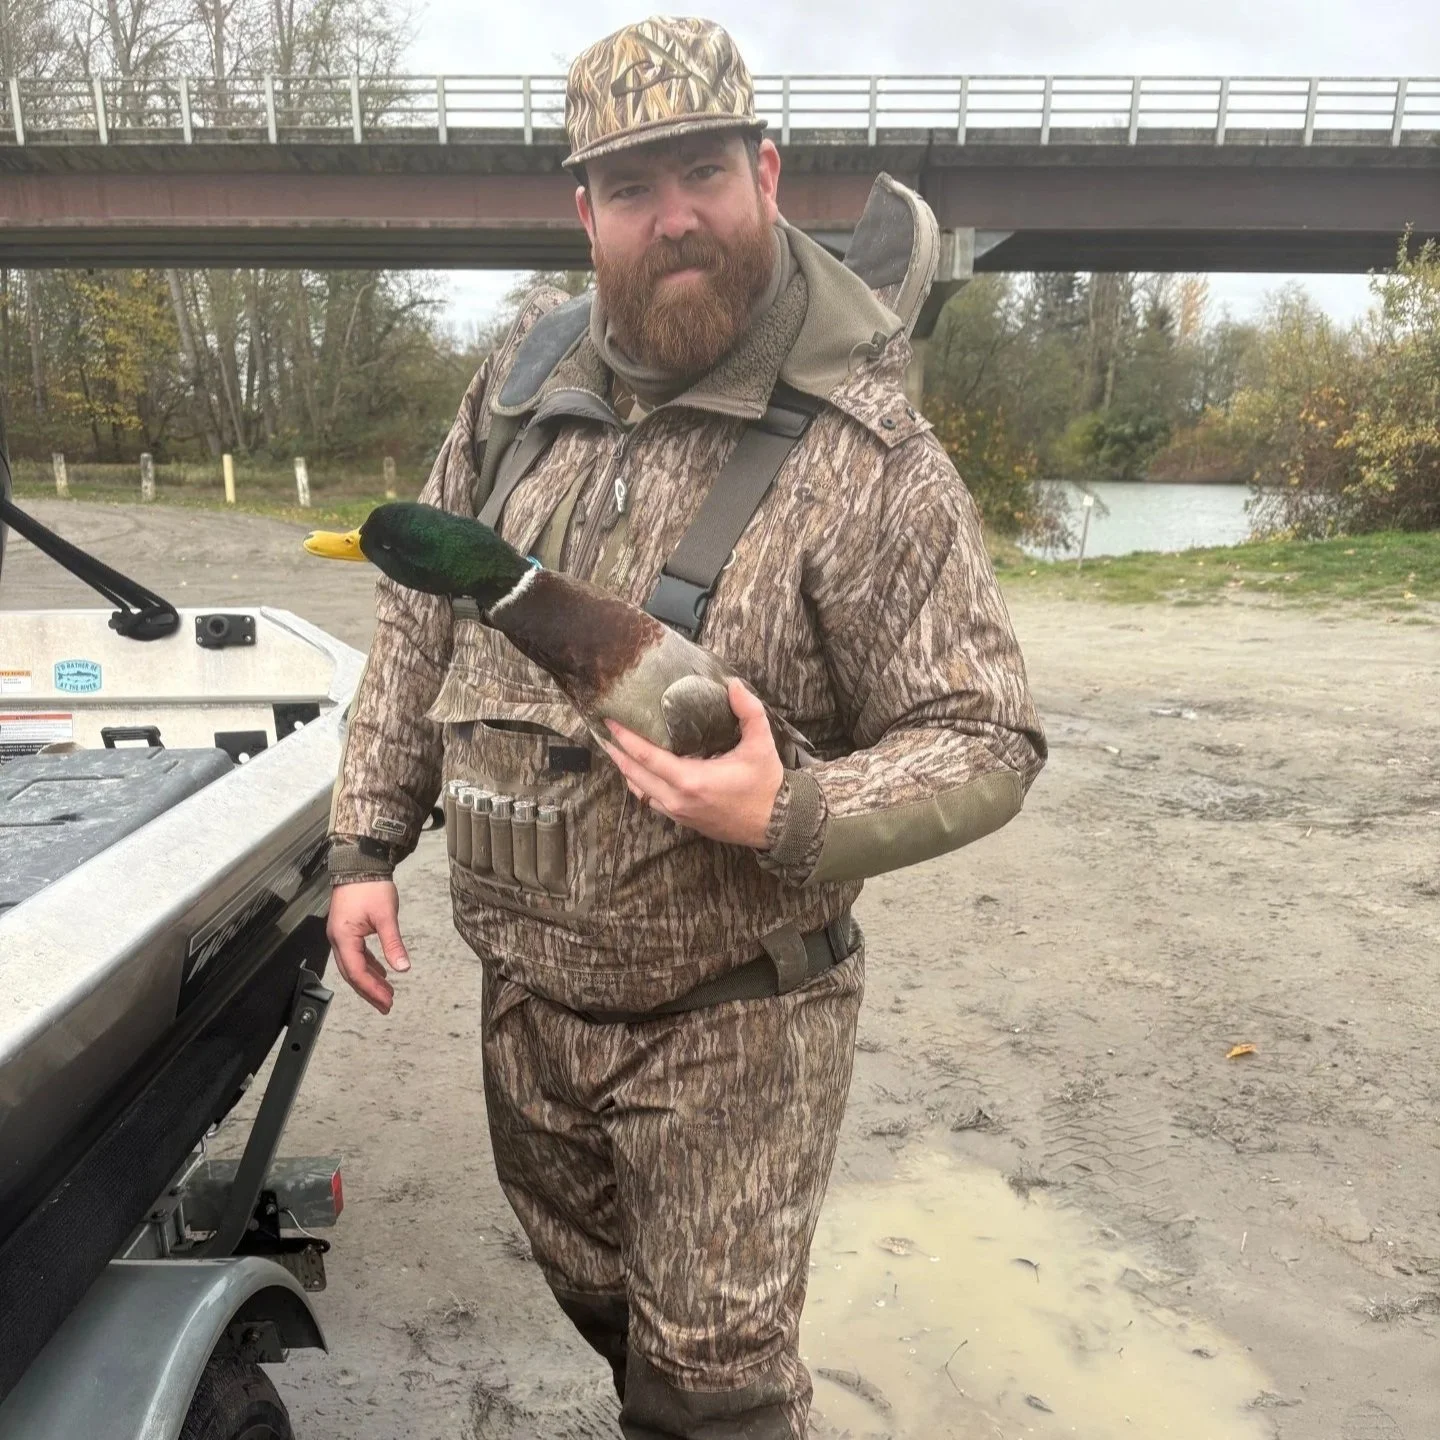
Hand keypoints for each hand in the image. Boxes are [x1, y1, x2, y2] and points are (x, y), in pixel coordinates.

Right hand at [326, 879, 410, 1014]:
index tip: (387, 1001)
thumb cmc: (370, 886)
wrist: (360, 863)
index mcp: (344, 937)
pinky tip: (380, 972)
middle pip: (352, 973)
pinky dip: (368, 965)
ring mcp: (340, 934)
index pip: (356, 972)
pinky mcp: (347, 929)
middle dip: (369, 991)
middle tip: (386, 1005)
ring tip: (386, 993)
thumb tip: (403, 967)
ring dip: (369, 980)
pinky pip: (355, 954)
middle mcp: (338, 939)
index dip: (371, 989)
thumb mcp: (386, 916)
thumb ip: (393, 943)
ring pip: (353, 965)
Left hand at [604, 679, 783, 847]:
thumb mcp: (761, 744)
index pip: (646, 756)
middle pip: (634, 774)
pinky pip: (652, 802)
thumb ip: (748, 711)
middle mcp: (678, 799)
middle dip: (617, 752)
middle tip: (604, 732)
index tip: (610, 721)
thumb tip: (733, 685)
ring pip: (640, 791)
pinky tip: (640, 772)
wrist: (776, 823)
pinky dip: (641, 786)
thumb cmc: (766, 784)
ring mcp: (679, 813)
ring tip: (616, 750)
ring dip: (627, 770)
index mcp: (691, 780)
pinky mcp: (684, 821)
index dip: (624, 738)